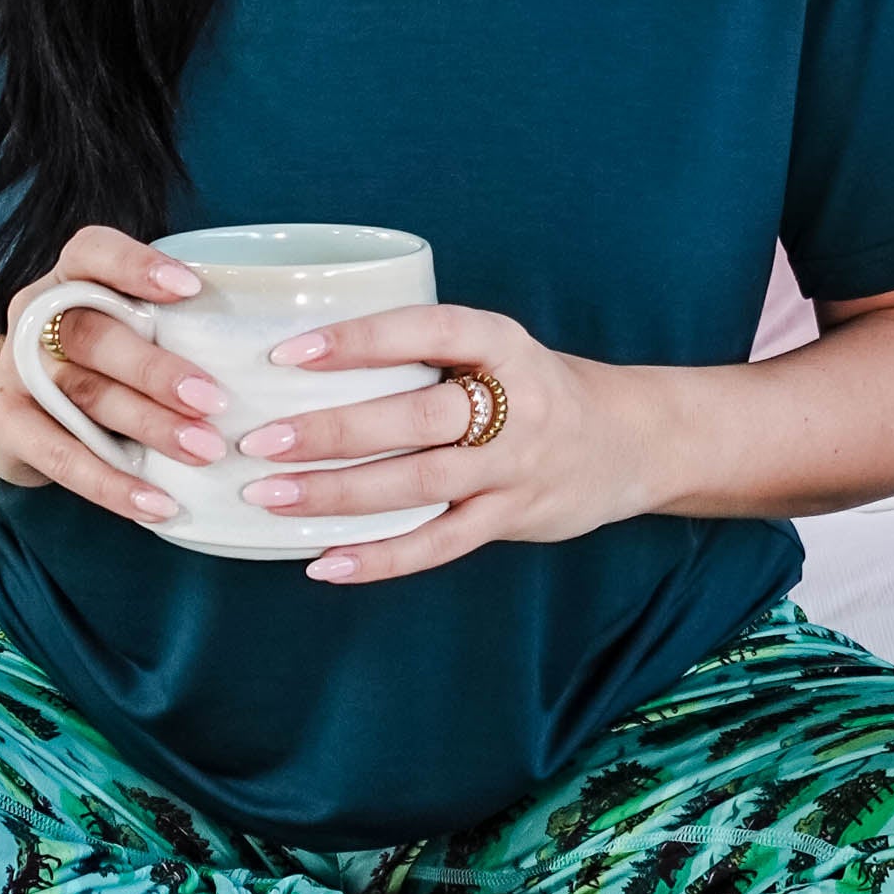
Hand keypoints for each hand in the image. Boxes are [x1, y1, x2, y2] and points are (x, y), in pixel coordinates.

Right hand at [0, 224, 237, 529]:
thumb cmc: (86, 361)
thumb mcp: (112, 326)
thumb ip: (161, 324)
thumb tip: (255, 352)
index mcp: (66, 279)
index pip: (92, 253)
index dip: (137, 267)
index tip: (191, 289)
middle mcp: (36, 318)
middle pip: (94, 336)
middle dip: (157, 370)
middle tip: (213, 400)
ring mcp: (18, 372)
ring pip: (87, 397)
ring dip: (150, 426)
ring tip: (205, 450)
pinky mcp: (9, 427)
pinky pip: (64, 458)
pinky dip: (113, 484)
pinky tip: (159, 502)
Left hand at [231, 303, 651, 581]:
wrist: (631, 439)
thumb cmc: (535, 385)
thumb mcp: (496, 348)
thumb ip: (427, 353)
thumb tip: (309, 358)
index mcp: (501, 342)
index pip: (426, 331)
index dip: (360, 340)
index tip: (290, 353)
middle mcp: (513, 403)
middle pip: (416, 418)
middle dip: (333, 431)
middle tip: (262, 440)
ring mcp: (515, 466)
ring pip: (419, 485)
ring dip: (340, 494)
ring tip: (271, 497)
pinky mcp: (512, 517)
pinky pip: (439, 543)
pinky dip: (380, 557)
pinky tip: (324, 562)